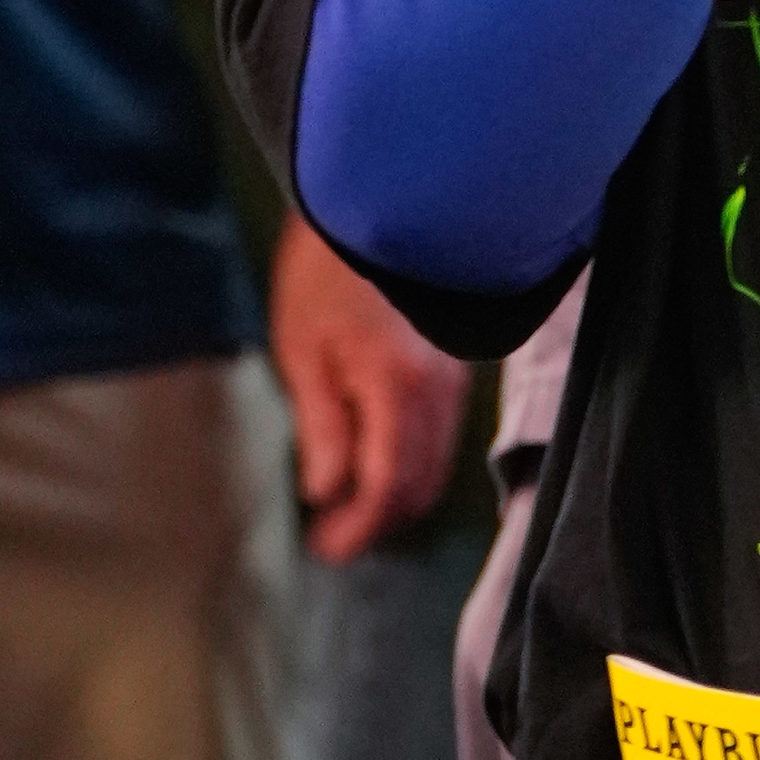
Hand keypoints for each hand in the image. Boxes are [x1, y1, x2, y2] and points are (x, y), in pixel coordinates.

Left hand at [268, 217, 470, 561]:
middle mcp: (440, 392)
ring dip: (394, 495)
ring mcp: (455, 381)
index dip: (360, 528)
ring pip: (436, 463)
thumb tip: (325, 492)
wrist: (378, 209)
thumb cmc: (326, 278)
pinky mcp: (455, 371)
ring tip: (344, 506)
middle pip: (421, 484)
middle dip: (379, 521)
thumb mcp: (303, 352)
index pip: (389, 485)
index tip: (325, 550)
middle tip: (331, 537)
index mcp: (397, 390)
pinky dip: (409, 463)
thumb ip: (321, 427)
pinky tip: (371, 461)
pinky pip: (440, 436)